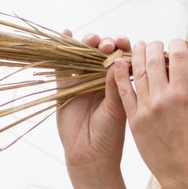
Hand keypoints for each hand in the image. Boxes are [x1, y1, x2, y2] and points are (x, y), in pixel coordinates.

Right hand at [56, 31, 130, 185]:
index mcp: (118, 84)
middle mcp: (100, 80)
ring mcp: (82, 82)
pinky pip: (62, 65)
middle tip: (109, 44)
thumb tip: (118, 62)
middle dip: (106, 44)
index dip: (123, 48)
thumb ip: (115, 87)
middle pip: (101, 53)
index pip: (121, 59)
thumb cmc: (109, 136)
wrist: (90, 156)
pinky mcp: (64, 87)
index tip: (125, 43)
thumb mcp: (116, 110)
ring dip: (88, 44)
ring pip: (83, 56)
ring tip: (92, 40)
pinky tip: (66, 32)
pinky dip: (63, 49)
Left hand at [115, 38, 187, 188]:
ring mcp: (146, 108)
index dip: (178, 45)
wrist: (184, 174)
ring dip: (137, 55)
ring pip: (137, 71)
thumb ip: (187, 92)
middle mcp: (163, 98)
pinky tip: (118, 64)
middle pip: (155, 60)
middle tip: (154, 43)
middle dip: (154, 47)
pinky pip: (123, 91)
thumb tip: (180, 75)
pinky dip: (119, 75)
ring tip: (138, 47)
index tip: (177, 42)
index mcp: (184, 95)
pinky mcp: (133, 119)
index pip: (179, 58)